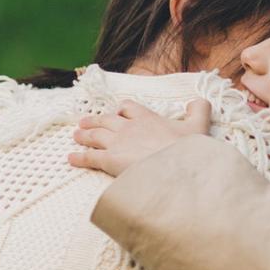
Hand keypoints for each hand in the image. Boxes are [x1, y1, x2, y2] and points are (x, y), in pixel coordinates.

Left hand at [69, 97, 210, 178]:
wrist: (175, 168)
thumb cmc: (186, 150)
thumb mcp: (199, 126)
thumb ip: (199, 110)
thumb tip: (199, 100)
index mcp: (147, 118)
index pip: (130, 107)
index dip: (123, 110)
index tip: (119, 112)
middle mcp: (129, 127)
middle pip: (107, 120)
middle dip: (96, 120)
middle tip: (85, 122)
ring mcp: (117, 143)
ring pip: (95, 135)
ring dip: (85, 134)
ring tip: (77, 135)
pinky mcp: (109, 160)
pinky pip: (89, 157)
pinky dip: (79, 157)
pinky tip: (71, 158)